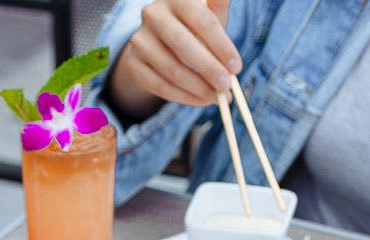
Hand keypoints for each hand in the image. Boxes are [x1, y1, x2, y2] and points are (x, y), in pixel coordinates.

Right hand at [107, 0, 241, 118]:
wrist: (159, 42)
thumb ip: (218, 9)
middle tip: (226, 86)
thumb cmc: (192, 27)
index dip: (221, 46)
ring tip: (217, 97)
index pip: (201, 20)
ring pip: (172, 70)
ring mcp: (139, 41)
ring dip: (198, 88)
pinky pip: (160, 86)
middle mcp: (153, 15)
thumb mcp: (208, 15)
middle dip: (209, 69)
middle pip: (183, 45)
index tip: (236, 67)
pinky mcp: (133, 65)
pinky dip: (184, 97)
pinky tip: (200, 100)